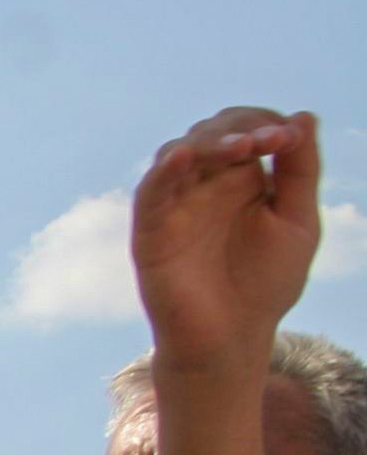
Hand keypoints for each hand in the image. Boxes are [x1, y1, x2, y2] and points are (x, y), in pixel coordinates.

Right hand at [133, 107, 325, 367]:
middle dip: (241, 128)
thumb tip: (304, 115)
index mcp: (241, 180)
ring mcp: (175, 205)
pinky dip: (164, 171)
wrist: (232, 338)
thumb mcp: (298, 222)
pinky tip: (184, 156)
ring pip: (179, 152)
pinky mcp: (151, 231)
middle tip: (269, 142)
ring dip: (209, 142)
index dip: (266, 123)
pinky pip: (150, 192)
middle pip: (211, 132)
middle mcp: (205, 186)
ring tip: (241, 147)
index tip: (289, 140)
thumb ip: (301, 172)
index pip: (246, 129)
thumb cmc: (265, 285)